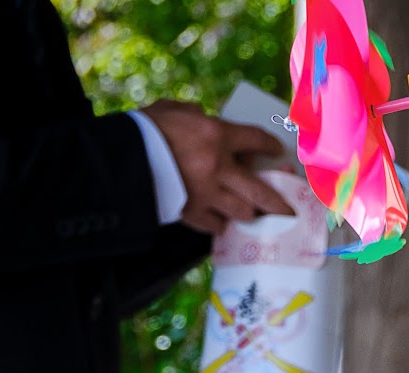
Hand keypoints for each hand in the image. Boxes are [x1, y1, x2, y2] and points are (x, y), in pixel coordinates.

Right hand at [139, 100, 293, 235]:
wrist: (119, 160)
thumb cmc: (143, 130)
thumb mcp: (170, 110)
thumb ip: (193, 114)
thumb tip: (203, 117)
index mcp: (215, 134)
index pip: (255, 140)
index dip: (270, 147)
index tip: (278, 152)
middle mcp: (218, 167)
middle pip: (261, 191)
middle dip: (278, 203)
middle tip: (289, 210)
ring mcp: (207, 194)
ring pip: (243, 212)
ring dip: (250, 214)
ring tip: (255, 217)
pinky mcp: (192, 213)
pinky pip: (217, 225)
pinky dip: (221, 225)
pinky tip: (222, 223)